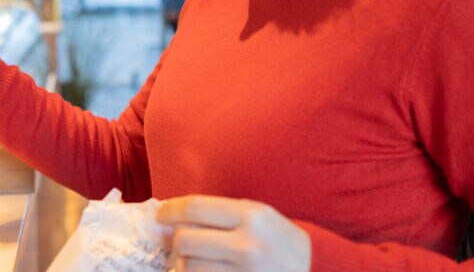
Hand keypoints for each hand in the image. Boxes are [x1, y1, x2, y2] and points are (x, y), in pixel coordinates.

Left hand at [157, 195, 311, 271]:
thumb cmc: (279, 239)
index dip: (170, 210)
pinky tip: (208, 270)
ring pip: (190, 267)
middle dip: (178, 241)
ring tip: (198, 258)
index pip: (195, 208)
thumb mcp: (258, 216)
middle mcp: (247, 245)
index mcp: (251, 216)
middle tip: (180, 241)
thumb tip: (175, 216)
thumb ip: (221, 214)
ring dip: (187, 263)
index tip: (159, 214)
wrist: (313, 268)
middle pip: (186, 241)